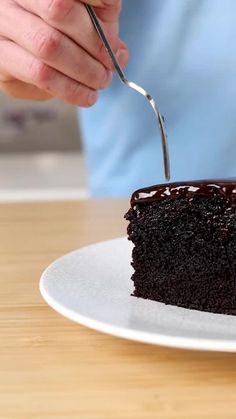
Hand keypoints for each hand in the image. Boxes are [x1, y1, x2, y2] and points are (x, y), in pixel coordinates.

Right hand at [0, 0, 127, 105]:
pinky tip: (85, 96)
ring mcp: (2, 25)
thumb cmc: (61, 29)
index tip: (114, 47)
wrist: (27, 49)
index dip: (96, 17)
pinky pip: (39, 74)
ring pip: (47, 47)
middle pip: (58, 13)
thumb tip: (119, 54)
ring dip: (83, 71)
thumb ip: (103, 24)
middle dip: (93, 47)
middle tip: (108, 70)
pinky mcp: (0, 58)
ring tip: (100, 83)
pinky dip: (70, 89)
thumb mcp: (86, 17)